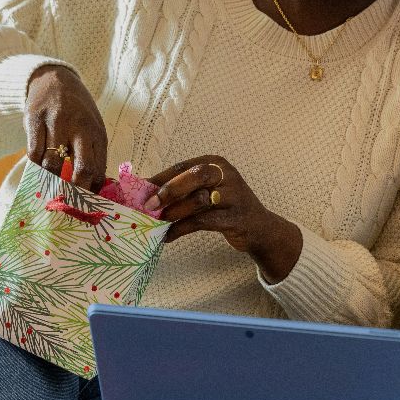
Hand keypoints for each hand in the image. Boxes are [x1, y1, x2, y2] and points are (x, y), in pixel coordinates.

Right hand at [25, 65, 106, 189]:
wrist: (54, 79)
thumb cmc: (77, 112)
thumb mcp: (92, 128)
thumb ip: (93, 155)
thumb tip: (94, 188)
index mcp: (97, 132)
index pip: (98, 169)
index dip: (91, 190)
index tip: (84, 203)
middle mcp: (79, 127)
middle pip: (81, 169)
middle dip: (74, 191)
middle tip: (66, 200)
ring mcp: (56, 122)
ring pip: (52, 164)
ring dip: (50, 179)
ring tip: (49, 184)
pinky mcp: (34, 119)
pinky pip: (33, 153)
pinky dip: (35, 166)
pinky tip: (37, 167)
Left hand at [148, 156, 303, 281]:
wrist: (259, 228)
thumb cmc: (226, 207)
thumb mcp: (208, 191)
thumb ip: (183, 190)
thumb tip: (146, 193)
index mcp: (216, 163)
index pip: (184, 166)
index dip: (161, 177)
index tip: (140, 189)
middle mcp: (227, 175)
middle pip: (196, 175)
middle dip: (170, 189)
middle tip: (150, 205)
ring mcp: (234, 195)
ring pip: (200, 199)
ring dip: (175, 212)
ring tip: (159, 222)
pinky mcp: (235, 217)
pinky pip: (203, 221)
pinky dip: (182, 229)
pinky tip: (169, 236)